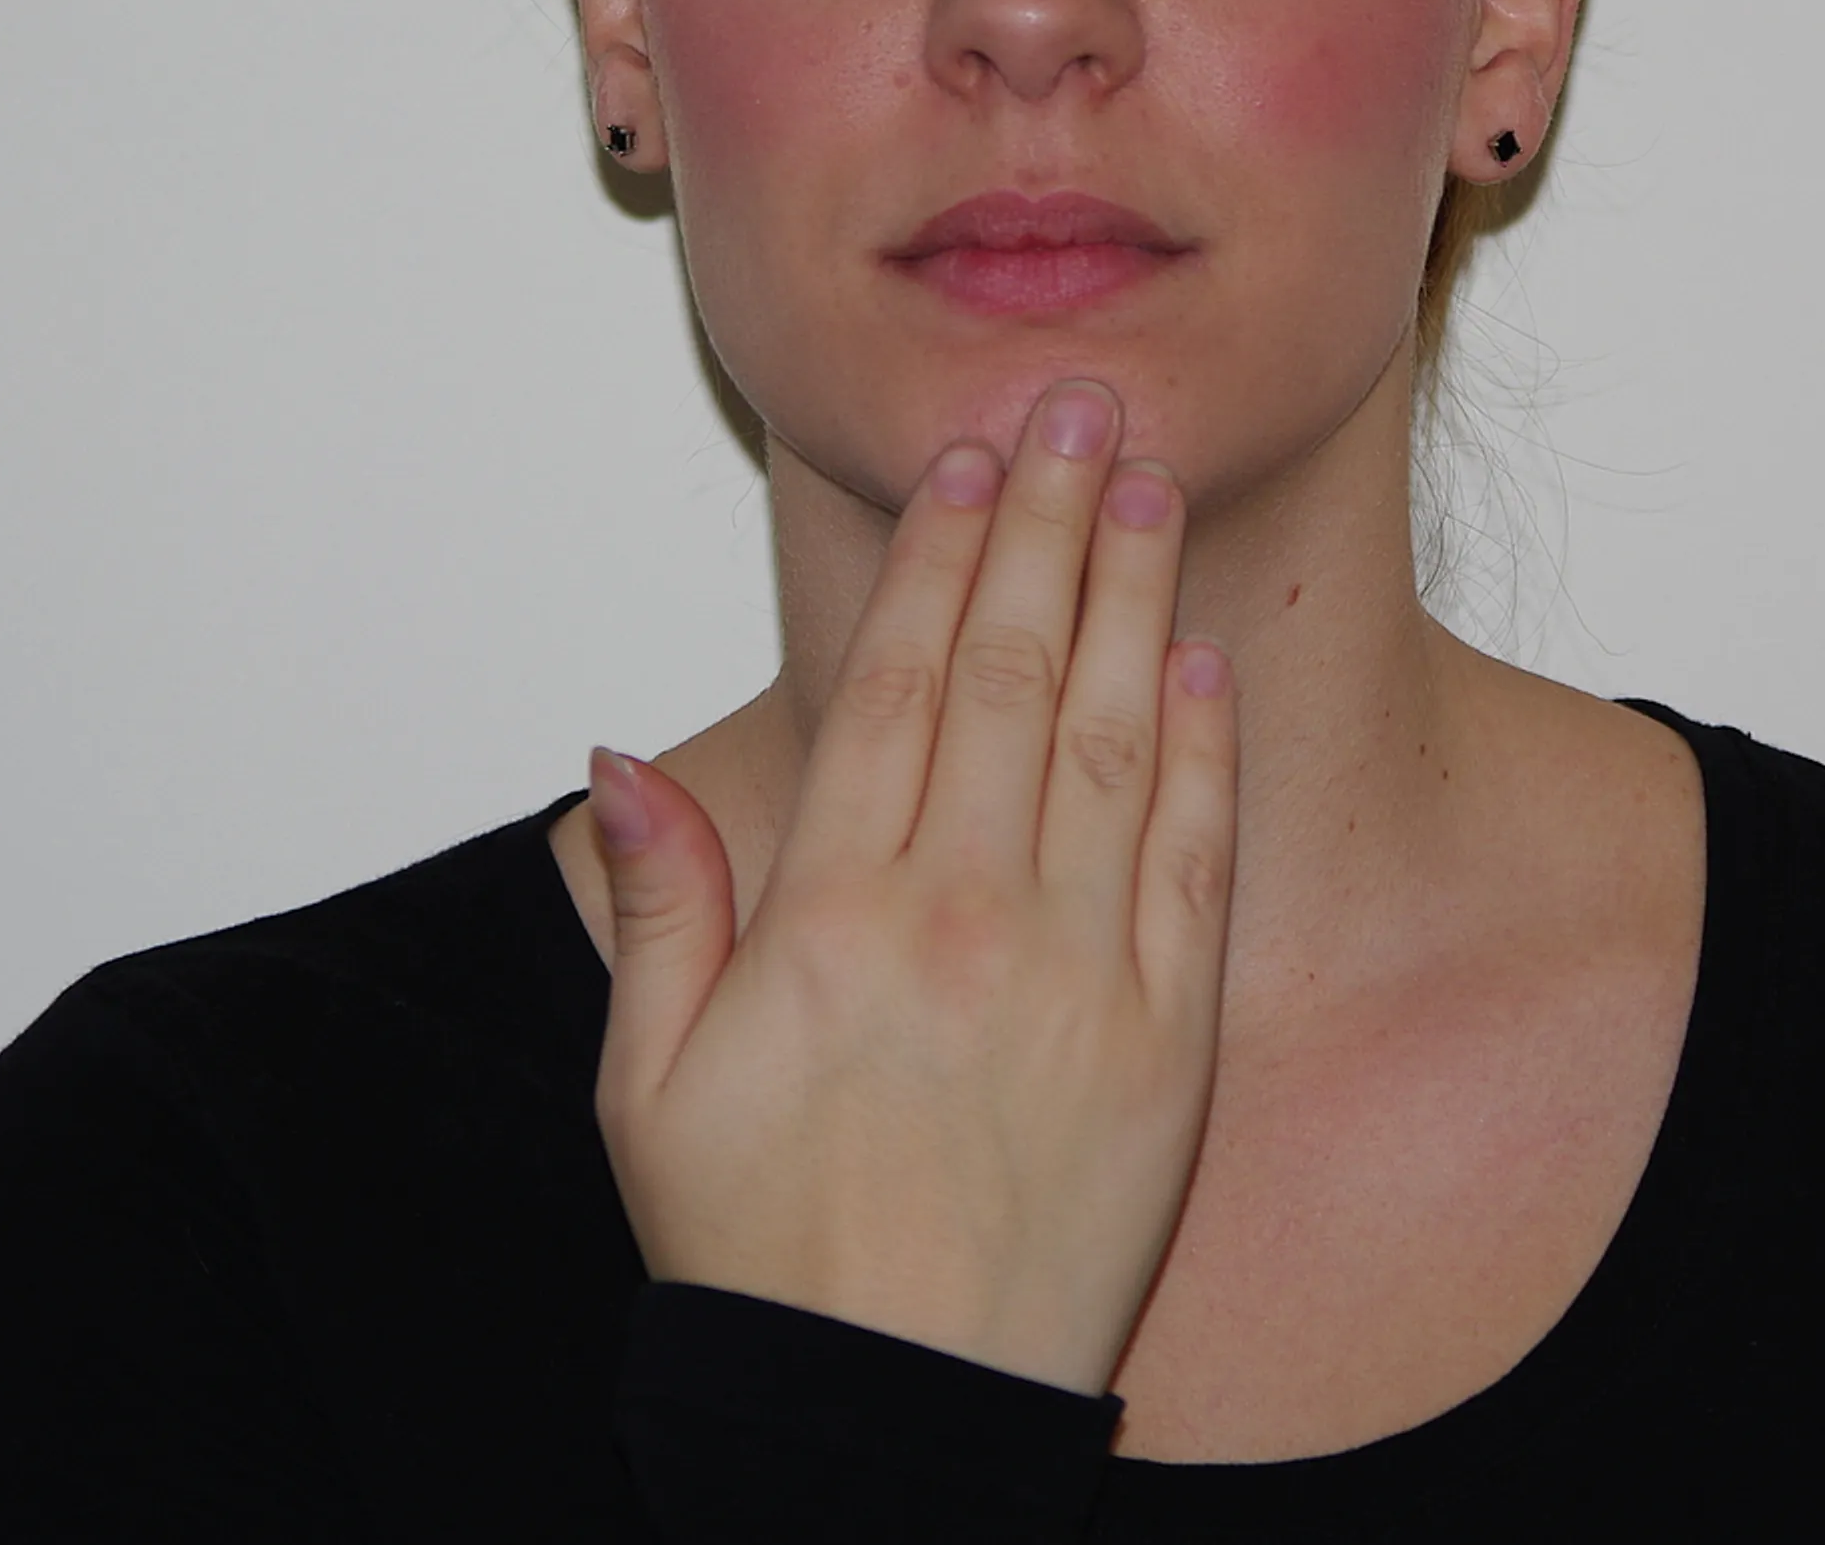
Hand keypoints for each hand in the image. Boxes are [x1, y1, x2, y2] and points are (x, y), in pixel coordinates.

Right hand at [586, 380, 1240, 1394]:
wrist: (889, 1421)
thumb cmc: (762, 1262)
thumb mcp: (648, 1088)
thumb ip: (658, 905)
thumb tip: (621, 755)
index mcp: (828, 918)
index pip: (890, 685)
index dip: (931, 553)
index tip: (961, 457)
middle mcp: (959, 920)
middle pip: (1006, 671)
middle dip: (1040, 520)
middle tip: (1071, 403)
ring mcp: (1076, 974)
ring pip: (1108, 735)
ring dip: (1127, 594)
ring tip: (1141, 481)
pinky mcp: (1168, 1042)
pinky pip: (1190, 859)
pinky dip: (1202, 749)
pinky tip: (1203, 658)